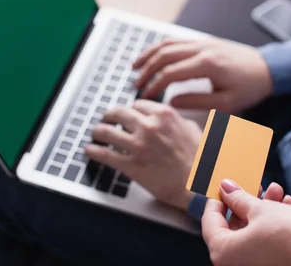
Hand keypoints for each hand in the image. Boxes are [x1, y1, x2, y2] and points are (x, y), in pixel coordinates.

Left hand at [85, 100, 200, 210]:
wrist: (199, 185)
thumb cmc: (201, 161)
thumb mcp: (194, 131)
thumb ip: (179, 122)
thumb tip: (174, 120)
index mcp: (164, 115)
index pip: (137, 105)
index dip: (130, 110)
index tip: (127, 113)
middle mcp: (149, 127)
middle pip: (119, 113)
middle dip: (109, 115)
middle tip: (106, 118)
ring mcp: (138, 146)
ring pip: (107, 132)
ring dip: (98, 131)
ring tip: (95, 133)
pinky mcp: (131, 165)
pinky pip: (105, 155)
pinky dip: (94, 151)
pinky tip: (89, 150)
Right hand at [133, 38, 272, 112]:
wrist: (269, 69)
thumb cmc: (250, 88)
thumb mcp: (226, 103)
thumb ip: (196, 103)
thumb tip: (171, 102)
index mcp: (207, 65)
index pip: (171, 73)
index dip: (154, 85)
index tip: (144, 96)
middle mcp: (202, 49)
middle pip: (164, 55)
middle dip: (147, 70)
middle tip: (135, 84)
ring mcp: (203, 42)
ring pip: (168, 43)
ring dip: (149, 54)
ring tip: (135, 67)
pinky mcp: (204, 41)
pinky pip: (177, 40)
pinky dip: (161, 47)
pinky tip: (153, 56)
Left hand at [202, 180, 290, 265]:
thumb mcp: (261, 209)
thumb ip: (239, 199)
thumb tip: (226, 188)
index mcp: (223, 254)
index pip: (210, 222)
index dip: (217, 199)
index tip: (224, 185)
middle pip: (232, 229)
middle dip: (246, 203)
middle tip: (254, 184)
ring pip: (252, 234)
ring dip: (263, 210)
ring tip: (278, 191)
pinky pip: (266, 245)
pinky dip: (273, 225)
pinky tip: (288, 206)